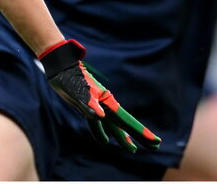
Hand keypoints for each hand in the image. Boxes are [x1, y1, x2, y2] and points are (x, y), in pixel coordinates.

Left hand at [39, 39, 161, 152]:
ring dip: (122, 137)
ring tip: (132, 149)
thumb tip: (102, 117)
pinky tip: (105, 139)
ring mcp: (97, 106)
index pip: (127, 121)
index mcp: (107, 103)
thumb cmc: (70, 79)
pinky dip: (102, 132)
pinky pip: (98, 124)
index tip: (155, 141)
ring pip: (113, 126)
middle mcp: (105, 105)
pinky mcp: (87, 107)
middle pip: (125, 124)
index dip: (141, 133)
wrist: (61, 67)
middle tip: (155, 145)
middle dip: (139, 136)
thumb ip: (89, 104)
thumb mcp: (78, 92)